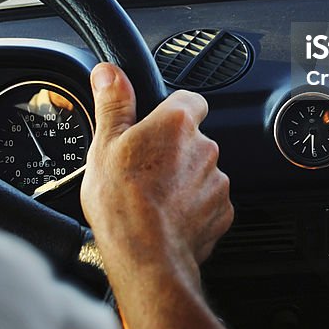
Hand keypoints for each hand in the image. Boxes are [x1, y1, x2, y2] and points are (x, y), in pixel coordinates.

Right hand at [81, 63, 233, 328]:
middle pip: (193, 138)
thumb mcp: (105, 144)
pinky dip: (193, 208)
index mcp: (177, 122)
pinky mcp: (223, 212)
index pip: (189, 99)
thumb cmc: (122, 202)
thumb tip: (108, 71)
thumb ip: (113, 102)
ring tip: (153, 198)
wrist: (146, 257)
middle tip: (144, 169)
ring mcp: (217, 181)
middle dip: (174, 151)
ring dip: (184, 180)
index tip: (156, 125)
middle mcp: (205, 147)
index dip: (172, 110)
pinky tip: (167, 218)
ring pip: (201, 172)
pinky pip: (208, 202)